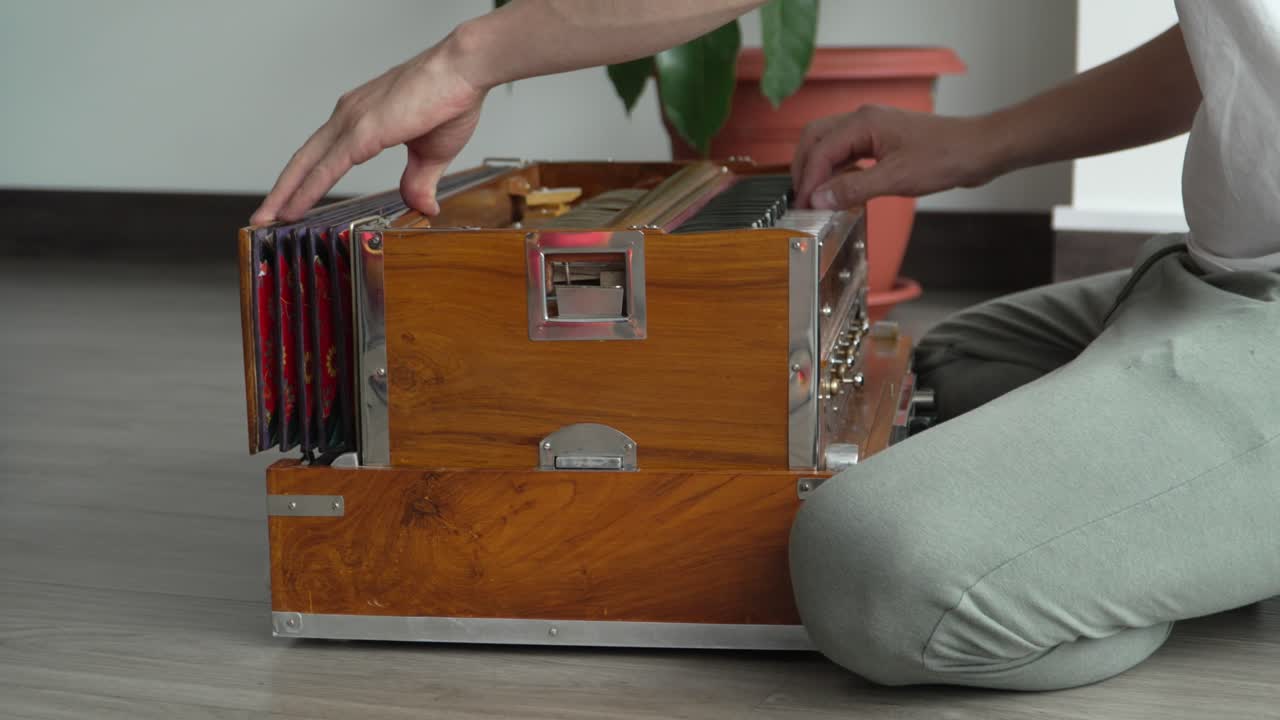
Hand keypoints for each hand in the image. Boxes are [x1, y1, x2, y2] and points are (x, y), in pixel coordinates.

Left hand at [251, 43, 486, 225]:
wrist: (464, 71)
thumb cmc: (452, 100)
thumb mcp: (432, 153)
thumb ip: (419, 180)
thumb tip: (423, 207)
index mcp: (362, 118)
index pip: (322, 154)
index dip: (303, 180)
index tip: (290, 202)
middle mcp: (348, 115)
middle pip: (303, 160)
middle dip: (281, 191)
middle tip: (261, 218)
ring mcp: (351, 122)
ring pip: (306, 164)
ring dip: (285, 194)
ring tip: (268, 220)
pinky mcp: (362, 131)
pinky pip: (325, 168)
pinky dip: (305, 190)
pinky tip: (293, 209)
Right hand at [790, 105, 1004, 209]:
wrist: (979, 149)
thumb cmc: (945, 157)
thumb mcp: (896, 179)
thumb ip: (853, 189)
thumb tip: (819, 199)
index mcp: (863, 122)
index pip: (820, 150)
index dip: (807, 180)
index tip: (802, 206)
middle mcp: (864, 119)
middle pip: (816, 138)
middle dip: (804, 168)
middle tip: (801, 199)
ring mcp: (873, 127)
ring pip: (830, 143)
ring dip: (819, 168)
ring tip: (816, 196)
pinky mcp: (883, 139)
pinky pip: (848, 151)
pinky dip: (837, 168)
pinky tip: (840, 187)